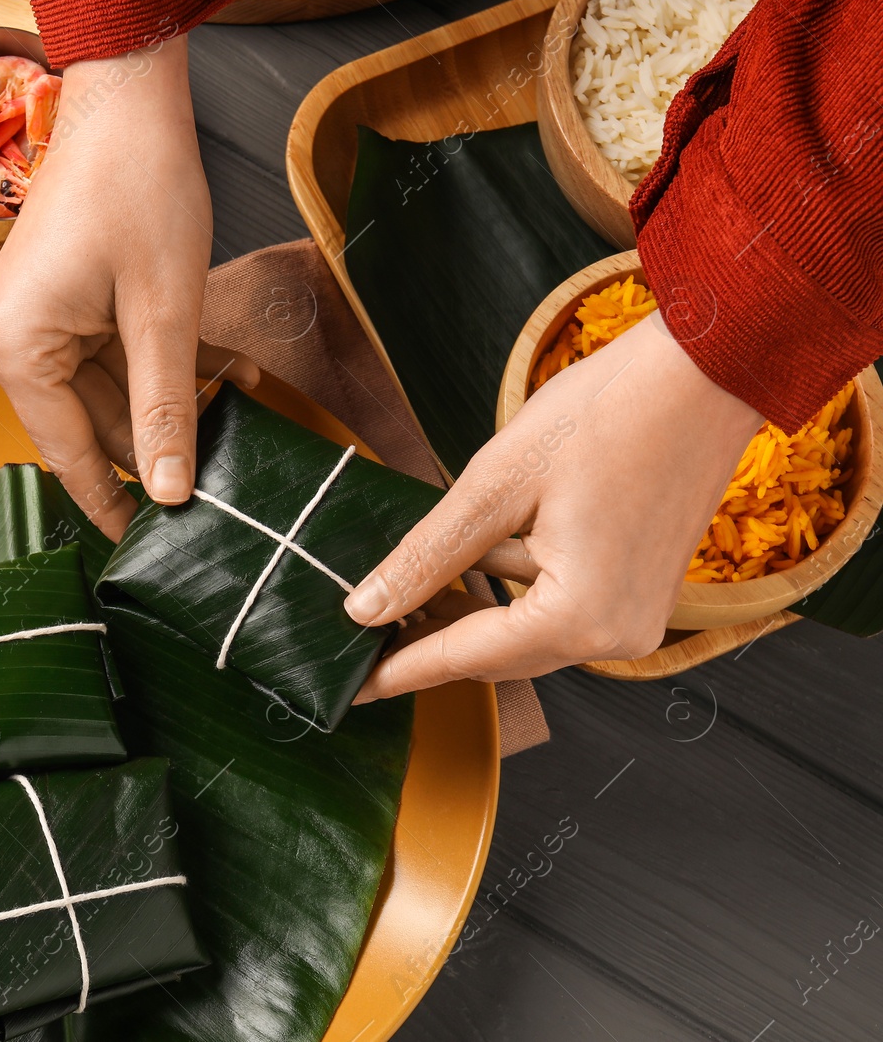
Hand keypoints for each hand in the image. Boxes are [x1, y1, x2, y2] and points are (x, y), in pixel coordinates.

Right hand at [0, 36, 257, 540]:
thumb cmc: (139, 188)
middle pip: (87, 425)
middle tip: (219, 483)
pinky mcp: (61, 297)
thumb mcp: (164, 312)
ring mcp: (34, 316)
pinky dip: (161, 365)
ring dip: (171, 403)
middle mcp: (11, 339)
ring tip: (236, 418)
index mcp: (16, 349)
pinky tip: (221, 375)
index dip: (117, 504)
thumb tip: (173, 494)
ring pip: (107, 392)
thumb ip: (166, 409)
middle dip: (159, 444)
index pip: (69, 454)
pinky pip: (110, 354)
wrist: (129, 95)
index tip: (153, 549)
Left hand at [346, 312, 763, 699]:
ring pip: (525, 637)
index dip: (399, 670)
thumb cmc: (608, 414)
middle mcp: (616, 636)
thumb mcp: (493, 487)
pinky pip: (558, 613)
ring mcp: (636, 617)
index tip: (353, 687)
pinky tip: (464, 572)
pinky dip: (508, 597)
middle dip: (429, 645)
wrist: (706, 374)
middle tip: (364, 639)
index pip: (464, 658)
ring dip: (466, 618)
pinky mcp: (641, 591)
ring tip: (400, 600)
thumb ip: (427, 558)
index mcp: (580, 618)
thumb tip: (367, 607)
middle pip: (497, 658)